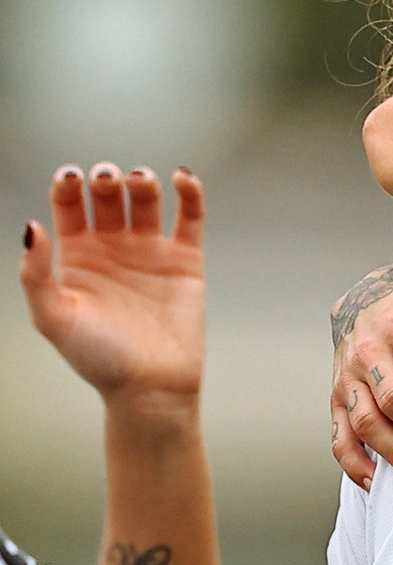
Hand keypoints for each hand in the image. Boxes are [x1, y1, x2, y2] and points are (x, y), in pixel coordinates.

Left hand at [22, 165, 205, 399]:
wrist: (149, 386)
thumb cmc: (97, 358)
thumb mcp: (52, 317)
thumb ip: (36, 274)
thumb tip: (30, 227)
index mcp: (77, 255)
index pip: (70, 205)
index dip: (68, 185)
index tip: (71, 177)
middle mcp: (112, 247)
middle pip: (108, 196)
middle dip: (106, 179)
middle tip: (107, 179)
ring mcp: (150, 252)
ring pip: (146, 200)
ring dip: (142, 181)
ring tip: (139, 180)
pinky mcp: (186, 260)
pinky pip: (190, 218)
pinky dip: (190, 193)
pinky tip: (183, 177)